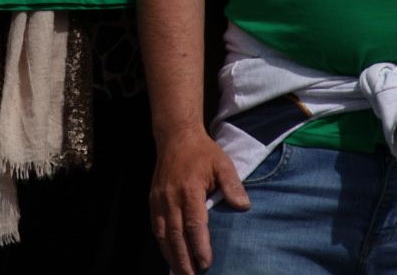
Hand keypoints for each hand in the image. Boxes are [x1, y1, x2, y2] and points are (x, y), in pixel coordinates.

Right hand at [149, 130, 247, 274]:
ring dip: (171, 255)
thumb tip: (243, 206)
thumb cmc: (202, 152)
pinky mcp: (153, 199)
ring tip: (181, 272)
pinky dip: (162, 243)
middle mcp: (171, 197)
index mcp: (190, 189)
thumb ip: (233, 185)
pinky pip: (155, 226)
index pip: (194, 224)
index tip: (206, 262)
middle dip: (184, 259)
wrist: (176, 136)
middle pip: (176, 234)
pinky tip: (170, 255)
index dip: (199, 246)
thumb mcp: (222, 163)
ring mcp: (159, 199)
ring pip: (163, 233)